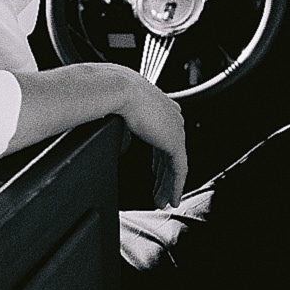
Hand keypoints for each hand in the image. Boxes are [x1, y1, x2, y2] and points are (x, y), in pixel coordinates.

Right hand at [117, 69, 188, 204]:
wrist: (116, 89)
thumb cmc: (110, 93)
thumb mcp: (118, 112)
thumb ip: (126, 130)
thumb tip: (124, 147)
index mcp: (158, 104)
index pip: (161, 135)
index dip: (158, 157)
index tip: (153, 172)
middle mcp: (170, 115)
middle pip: (168, 151)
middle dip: (163, 174)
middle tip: (159, 191)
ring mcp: (175, 128)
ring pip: (174, 164)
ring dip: (168, 184)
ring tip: (162, 200)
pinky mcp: (175, 141)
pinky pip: (178, 170)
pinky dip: (175, 186)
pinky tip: (170, 198)